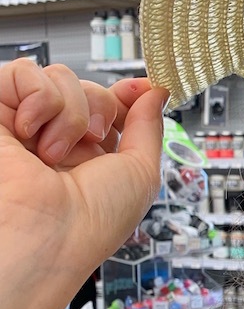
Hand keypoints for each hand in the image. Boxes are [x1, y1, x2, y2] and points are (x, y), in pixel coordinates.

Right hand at [0, 60, 166, 275]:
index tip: (140, 90)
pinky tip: (30, 132)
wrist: (45, 235)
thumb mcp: (141, 174)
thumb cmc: (92, 221)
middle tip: (92, 139)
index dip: (126, 95)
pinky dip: (37, 97)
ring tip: (54, 152)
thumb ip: (149, 127)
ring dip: (70, 112)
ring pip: (59, 77)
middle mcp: (58, 141)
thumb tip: (156, 92)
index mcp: (92, 158)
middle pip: (89, 87)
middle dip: (101, 108)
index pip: (109, 106)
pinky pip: (22, 72)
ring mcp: (27, 126)